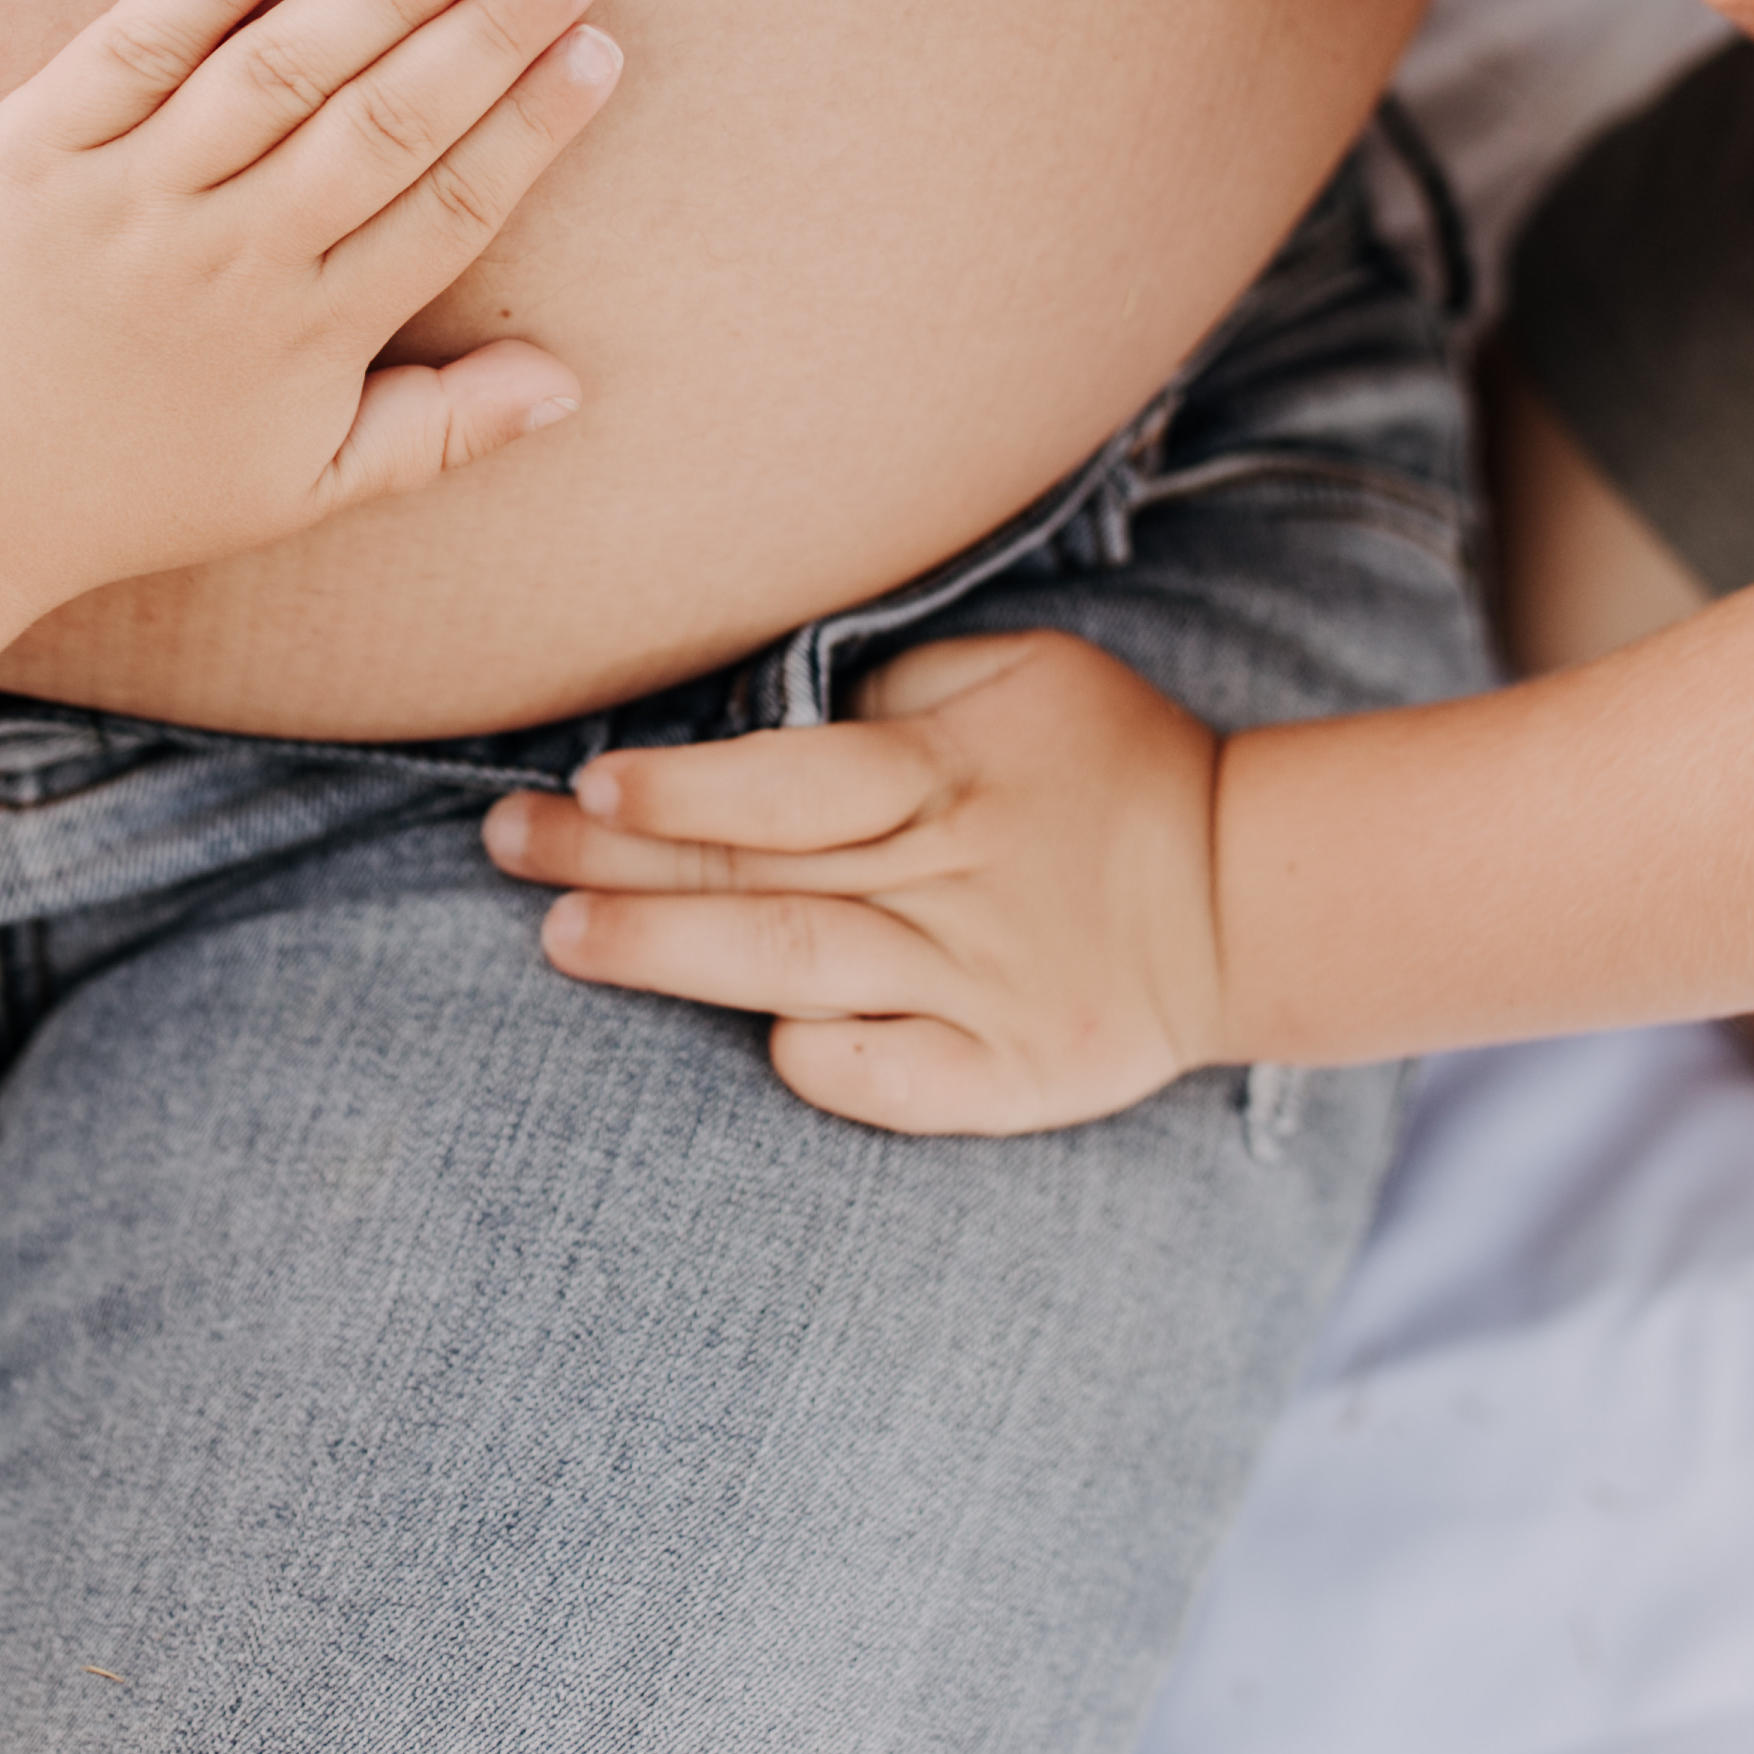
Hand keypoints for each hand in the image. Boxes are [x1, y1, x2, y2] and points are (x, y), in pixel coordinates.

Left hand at [0, 0, 621, 610]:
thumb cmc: (140, 488)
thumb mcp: (304, 490)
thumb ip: (443, 434)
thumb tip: (570, 384)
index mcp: (307, 335)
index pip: (449, 208)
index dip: (531, 125)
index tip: (598, 49)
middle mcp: (229, 258)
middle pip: (384, 124)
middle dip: (489, 35)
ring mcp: (130, 197)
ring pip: (277, 74)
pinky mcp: (35, 149)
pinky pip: (132, 49)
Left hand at [485, 632, 1231, 1134]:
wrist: (1247, 893)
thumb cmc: (1113, 764)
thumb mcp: (1026, 672)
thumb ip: (902, 687)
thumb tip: (778, 712)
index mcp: (947, 776)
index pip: (790, 780)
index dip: (682, 784)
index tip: (586, 780)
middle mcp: (948, 881)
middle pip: (760, 871)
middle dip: (619, 859)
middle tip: (506, 846)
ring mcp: (975, 987)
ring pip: (797, 971)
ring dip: (672, 953)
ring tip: (562, 940)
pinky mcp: (1007, 1075)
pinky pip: (895, 1081)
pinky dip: (825, 1065)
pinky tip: (754, 1043)